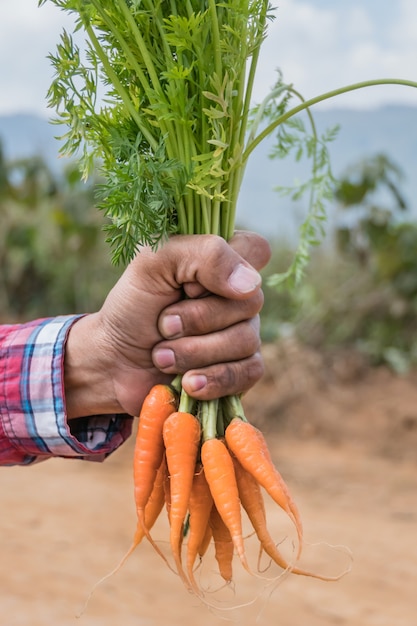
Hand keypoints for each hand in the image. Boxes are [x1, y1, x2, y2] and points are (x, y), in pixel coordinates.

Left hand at [64, 232, 270, 417]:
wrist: (115, 362)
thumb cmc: (133, 307)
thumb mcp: (153, 264)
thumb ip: (203, 255)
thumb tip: (250, 285)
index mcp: (221, 261)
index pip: (255, 249)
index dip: (223, 269)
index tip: (187, 283)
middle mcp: (238, 296)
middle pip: (250, 302)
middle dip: (197, 319)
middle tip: (163, 325)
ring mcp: (243, 332)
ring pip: (246, 341)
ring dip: (194, 352)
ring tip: (161, 356)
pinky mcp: (240, 369)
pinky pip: (248, 373)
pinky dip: (214, 379)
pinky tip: (188, 383)